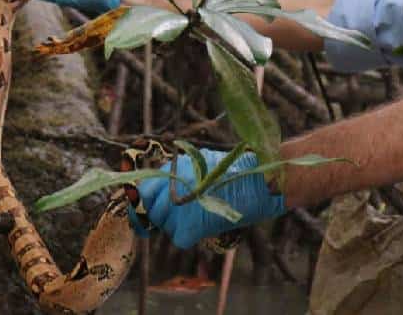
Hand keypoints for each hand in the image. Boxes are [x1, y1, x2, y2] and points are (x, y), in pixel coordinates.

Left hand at [133, 149, 285, 248]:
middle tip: (182, 216)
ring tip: (200, 217)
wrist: (257, 183)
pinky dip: (191, 236)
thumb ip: (180, 174)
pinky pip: (180, 238)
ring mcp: (178, 210)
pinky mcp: (189, 228)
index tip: (150, 208)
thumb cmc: (236, 171)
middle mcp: (171, 189)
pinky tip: (205, 227)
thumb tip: (163, 188)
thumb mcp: (202, 163)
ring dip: (178, 226)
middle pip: (154, 211)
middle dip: (164, 216)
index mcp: (173, 171)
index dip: (146, 202)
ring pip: (166, 227)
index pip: (144, 191)